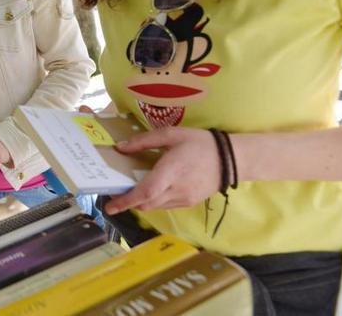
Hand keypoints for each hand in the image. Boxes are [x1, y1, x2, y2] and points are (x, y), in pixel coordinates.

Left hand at [103, 127, 220, 214]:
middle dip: (127, 203)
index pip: (146, 192)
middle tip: (113, 195)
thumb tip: (120, 148)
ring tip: (128, 192)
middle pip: (146, 203)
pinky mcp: (189, 203)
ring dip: (140, 202)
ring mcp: (184, 199)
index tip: (110, 206)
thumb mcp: (172, 134)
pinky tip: (150, 190)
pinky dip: (153, 201)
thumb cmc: (200, 143)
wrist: (232, 159)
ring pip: (154, 207)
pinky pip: (165, 205)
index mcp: (172, 171)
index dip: (127, 200)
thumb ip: (144, 141)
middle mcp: (177, 190)